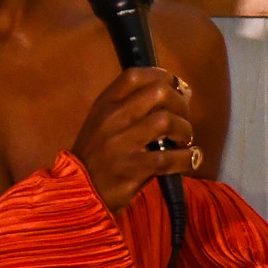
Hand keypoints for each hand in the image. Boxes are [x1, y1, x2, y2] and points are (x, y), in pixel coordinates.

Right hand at [70, 67, 197, 212]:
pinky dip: (188, 157)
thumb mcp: (104, 124)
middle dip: (181, 104)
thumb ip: (134, 107)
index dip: (162, 76)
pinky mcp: (131, 169)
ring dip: (185, 130)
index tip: (176, 88)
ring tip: (184, 141)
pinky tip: (190, 158)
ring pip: (166, 121)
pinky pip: (170, 157)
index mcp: (104, 105)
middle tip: (183, 120)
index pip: (135, 75)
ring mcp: (120, 144)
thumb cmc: (97, 156)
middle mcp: (111, 119)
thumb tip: (180, 93)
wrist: (77, 193)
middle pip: (159, 92)